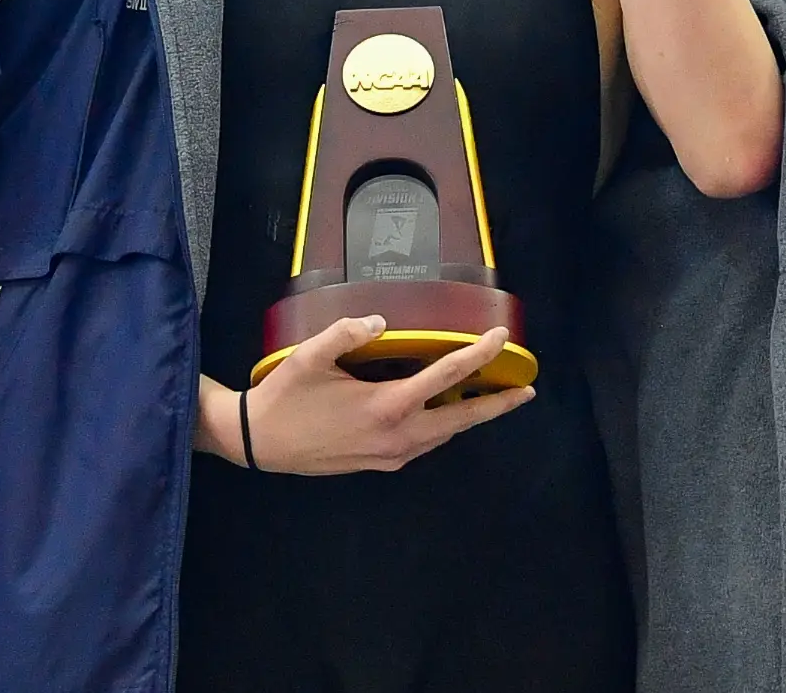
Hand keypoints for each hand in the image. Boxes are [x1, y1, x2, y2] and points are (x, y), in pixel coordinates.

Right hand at [218, 316, 534, 475]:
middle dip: (496, 406)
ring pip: (443, 436)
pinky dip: (441, 427)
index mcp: (386, 407)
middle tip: (526, 391)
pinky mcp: (378, 464)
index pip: (447, 377)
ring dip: (468, 417)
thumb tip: (382, 321)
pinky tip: (442, 412)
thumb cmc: (285, 397)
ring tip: (490, 397)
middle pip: (460, 420)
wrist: (258, 443)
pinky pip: (423, 444)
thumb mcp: (310, 356)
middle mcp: (396, 437)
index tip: (502, 337)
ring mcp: (389, 456)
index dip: (479, 354)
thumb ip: (347, 332)